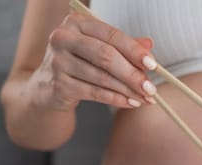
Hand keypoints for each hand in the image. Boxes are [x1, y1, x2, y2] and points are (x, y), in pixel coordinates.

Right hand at [34, 12, 157, 110]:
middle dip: (132, 74)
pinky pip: (95, 93)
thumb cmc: (81, 63)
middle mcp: (63, 38)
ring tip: (145, 98)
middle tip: (151, 88)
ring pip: (102, 78)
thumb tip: (149, 45)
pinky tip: (131, 103)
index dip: (134, 51)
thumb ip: (124, 46)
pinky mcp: (59, 85)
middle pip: (106, 56)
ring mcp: (58, 62)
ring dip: (128, 90)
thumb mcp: (100, 48)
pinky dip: (117, 99)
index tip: (153, 65)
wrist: (48, 86)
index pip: (112, 35)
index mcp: (76, 23)